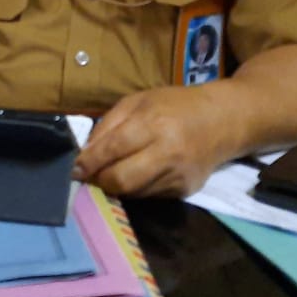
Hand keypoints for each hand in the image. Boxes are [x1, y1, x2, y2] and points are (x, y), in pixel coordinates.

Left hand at [72, 83, 238, 197]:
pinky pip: (149, 195)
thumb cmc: (174, 105)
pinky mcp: (185, 191)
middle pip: (122, 180)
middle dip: (100, 181)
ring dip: (116, 186)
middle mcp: (167, 153)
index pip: (114, 148)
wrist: (223, 121)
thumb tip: (84, 152)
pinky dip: (135, 188)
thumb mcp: (138, 101)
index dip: (90, 162)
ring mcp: (178, 175)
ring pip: (133, 192)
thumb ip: (109, 124)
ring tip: (110, 173)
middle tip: (88, 176)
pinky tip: (136, 173)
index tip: (73, 169)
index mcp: (154, 124)